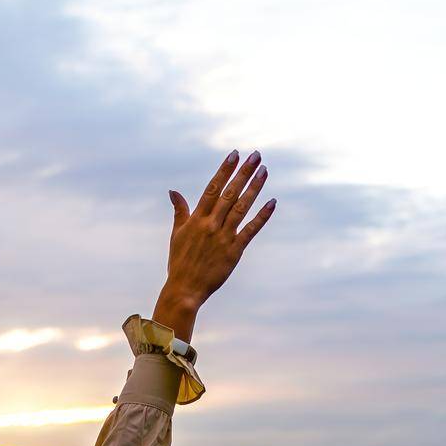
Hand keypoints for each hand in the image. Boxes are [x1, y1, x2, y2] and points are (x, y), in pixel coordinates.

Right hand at [152, 150, 275, 340]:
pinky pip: (251, 230)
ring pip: (242, 207)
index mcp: (196, 219)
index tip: (234, 155)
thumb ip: (180, 211)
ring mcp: (223, 237)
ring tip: (264, 171)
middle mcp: (211, 225)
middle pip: (230, 193)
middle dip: (243, 173)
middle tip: (256, 155)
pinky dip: (262, 216)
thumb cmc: (179, 262)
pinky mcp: (234, 251)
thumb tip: (173, 191)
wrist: (185, 290)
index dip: (224, 170)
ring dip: (254, 188)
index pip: (212, 189)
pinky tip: (272, 202)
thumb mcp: (176, 235)